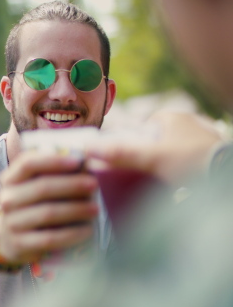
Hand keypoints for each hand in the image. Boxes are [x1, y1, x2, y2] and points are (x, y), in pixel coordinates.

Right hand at [0, 151, 98, 263]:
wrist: (8, 239)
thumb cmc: (30, 207)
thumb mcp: (33, 187)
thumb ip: (54, 174)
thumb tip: (86, 163)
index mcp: (10, 180)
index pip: (27, 163)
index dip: (53, 161)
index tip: (78, 161)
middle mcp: (7, 199)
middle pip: (41, 188)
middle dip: (71, 185)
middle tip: (93, 185)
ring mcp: (11, 222)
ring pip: (47, 213)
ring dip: (75, 210)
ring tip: (95, 209)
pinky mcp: (19, 244)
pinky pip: (50, 238)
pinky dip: (72, 234)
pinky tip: (87, 230)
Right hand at [86, 112, 224, 185]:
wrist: (229, 178)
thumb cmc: (193, 160)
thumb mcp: (152, 158)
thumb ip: (120, 154)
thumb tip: (88, 150)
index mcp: (170, 117)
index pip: (137, 129)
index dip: (127, 146)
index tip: (121, 163)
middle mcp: (185, 124)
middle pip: (151, 144)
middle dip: (143, 160)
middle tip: (136, 177)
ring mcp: (198, 141)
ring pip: (167, 156)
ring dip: (159, 170)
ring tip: (152, 186)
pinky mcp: (208, 157)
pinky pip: (182, 165)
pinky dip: (175, 176)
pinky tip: (172, 189)